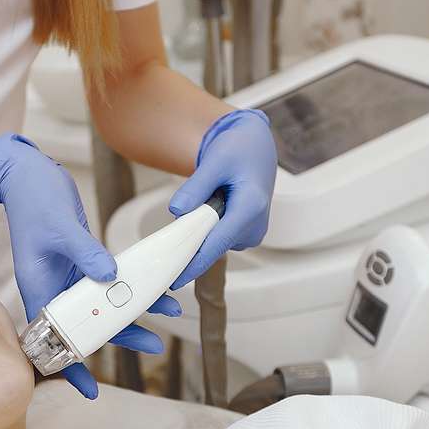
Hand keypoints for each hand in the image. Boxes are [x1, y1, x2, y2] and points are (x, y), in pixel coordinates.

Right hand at [0, 134, 180, 397]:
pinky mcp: (79, 263)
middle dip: (121, 337)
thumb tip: (111, 276)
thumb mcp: (61, 227)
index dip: (71, 367)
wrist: (26, 174)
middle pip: (88, 325)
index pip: (54, 339)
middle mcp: (52, 288)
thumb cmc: (33, 199)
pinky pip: (107, 283)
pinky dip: (130, 286)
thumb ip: (86, 253)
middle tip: (155, 346)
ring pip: (102, 305)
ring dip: (133, 311)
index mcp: (38, 287)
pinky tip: (154, 287)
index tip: (90, 391)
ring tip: (168, 313)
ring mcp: (67, 277)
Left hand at [167, 109, 277, 289]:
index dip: (194, 264)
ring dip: (199, 229)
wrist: (256, 147)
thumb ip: (196, 186)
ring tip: (207, 196)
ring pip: (213, 242)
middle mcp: (255, 226)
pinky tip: (209, 206)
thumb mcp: (214, 160)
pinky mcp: (245, 234)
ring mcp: (251, 233)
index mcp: (250, 208)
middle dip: (189, 241)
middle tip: (172, 226)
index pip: (216, 244)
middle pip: (212, 246)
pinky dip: (206, 228)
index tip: (175, 280)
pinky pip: (217, 238)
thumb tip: (176, 211)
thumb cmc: (238, 149)